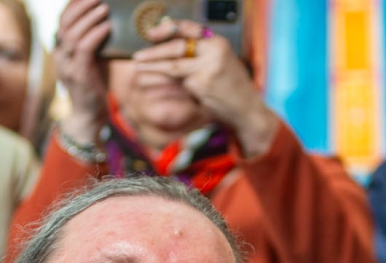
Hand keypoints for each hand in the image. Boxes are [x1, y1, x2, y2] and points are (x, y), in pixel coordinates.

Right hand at [53, 0, 111, 143]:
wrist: (90, 115)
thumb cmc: (94, 86)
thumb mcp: (93, 60)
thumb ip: (95, 42)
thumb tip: (108, 21)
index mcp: (61, 50)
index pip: (62, 21)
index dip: (73, 6)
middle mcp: (60, 56)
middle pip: (64, 23)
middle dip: (80, 6)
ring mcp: (67, 65)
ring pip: (73, 34)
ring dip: (89, 18)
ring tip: (104, 7)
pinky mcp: (78, 75)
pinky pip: (84, 49)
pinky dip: (96, 35)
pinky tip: (107, 27)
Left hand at [132, 20, 278, 157]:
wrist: (247, 110)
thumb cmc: (233, 88)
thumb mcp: (221, 63)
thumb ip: (201, 55)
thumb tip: (170, 48)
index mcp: (218, 43)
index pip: (188, 28)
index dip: (167, 29)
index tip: (151, 33)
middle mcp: (214, 52)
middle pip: (177, 46)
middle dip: (154, 51)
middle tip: (138, 55)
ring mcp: (207, 68)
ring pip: (173, 64)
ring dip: (152, 65)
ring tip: (138, 66)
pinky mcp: (201, 84)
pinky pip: (179, 81)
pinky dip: (164, 82)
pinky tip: (151, 81)